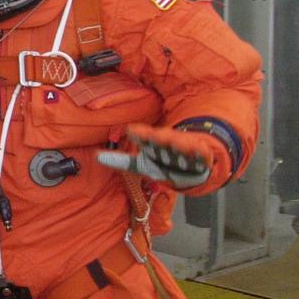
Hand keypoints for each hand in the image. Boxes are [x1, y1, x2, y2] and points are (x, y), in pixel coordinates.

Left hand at [96, 123, 230, 190]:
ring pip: (181, 144)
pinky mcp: (200, 156)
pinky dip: (200, 152)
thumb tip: (96, 156)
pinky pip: (201, 154)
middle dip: (156, 137)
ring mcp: (184, 149)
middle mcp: (168, 144)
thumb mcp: (143, 164)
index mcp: (153, 144)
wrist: (192, 168)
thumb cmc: (164, 162)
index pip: (144, 139)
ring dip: (178, 142)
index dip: (139, 135)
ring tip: (174, 140)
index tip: (131, 130)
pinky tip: (200, 151)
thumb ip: (122, 161)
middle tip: (151, 135)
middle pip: (161, 139)